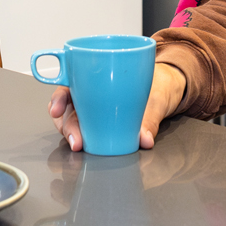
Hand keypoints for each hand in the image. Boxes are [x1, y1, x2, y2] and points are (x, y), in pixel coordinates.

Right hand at [49, 62, 185, 152]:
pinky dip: (85, 140)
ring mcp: (94, 111)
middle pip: (67, 108)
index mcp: (95, 77)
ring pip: (73, 122)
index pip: (67, 85)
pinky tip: (85, 148)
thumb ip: (150, 117)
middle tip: (76, 141)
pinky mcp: (103, 125)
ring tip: (79, 146)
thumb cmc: (159, 83)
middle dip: (67, 126)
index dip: (57, 98)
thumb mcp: (156, 96)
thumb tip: (144, 139)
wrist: (170, 88)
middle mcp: (90, 94)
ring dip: (72, 135)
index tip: (56, 110)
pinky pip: (88, 132)